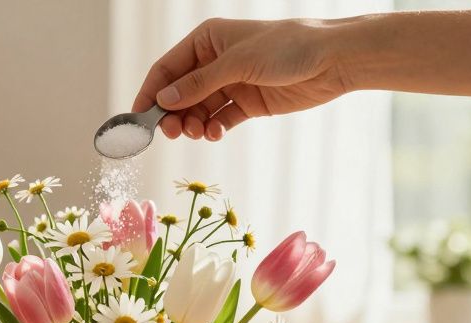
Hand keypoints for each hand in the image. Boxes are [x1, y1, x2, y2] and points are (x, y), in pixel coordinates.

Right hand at [132, 18, 353, 140]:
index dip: (150, 92)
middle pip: (180, 93)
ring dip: (192, 124)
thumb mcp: (237, 63)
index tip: (138, 118)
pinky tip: (213, 134)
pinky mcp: (248, 104)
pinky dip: (212, 129)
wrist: (332, 61)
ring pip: (198, 110)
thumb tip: (163, 101)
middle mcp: (215, 61)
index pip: (168, 68)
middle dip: (172, 114)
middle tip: (170, 132)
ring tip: (197, 133)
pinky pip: (220, 120)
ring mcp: (231, 84)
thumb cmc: (287, 48)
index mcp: (207, 40)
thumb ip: (199, 84)